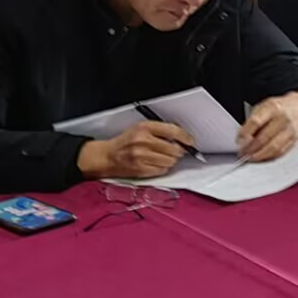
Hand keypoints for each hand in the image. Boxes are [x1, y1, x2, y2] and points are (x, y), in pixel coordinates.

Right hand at [77, 121, 192, 180]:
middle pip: (174, 149)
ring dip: (171, 160)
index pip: (173, 131)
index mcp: (144, 128)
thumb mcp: (140, 129)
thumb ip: (160, 131)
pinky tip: (156, 163)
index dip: (185, 137)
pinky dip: (163, 168)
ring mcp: (141, 156)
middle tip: (176, 151)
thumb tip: (181, 138)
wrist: (107, 156)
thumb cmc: (125, 142)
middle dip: (178, 151)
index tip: (190, 141)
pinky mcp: (140, 169)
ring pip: (170, 161)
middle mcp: (143, 141)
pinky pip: (162, 170)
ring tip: (163, 157)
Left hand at [237, 93, 297, 160]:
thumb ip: (252, 121)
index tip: (238, 141)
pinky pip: (281, 151)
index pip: (256, 122)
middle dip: (251, 148)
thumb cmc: (278, 108)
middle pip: (264, 137)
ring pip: (273, 147)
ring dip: (260, 155)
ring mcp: (290, 130)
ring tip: (251, 157)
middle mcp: (283, 118)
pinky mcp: (295, 139)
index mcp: (272, 107)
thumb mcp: (263, 107)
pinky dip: (270, 156)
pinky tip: (262, 157)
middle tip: (242, 153)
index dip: (245, 133)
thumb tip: (243, 139)